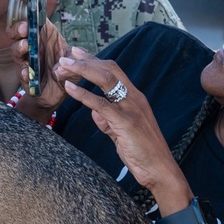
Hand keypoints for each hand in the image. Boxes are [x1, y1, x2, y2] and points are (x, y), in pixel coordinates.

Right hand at [9, 0, 70, 111]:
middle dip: (18, 26)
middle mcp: (32, 45)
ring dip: (20, 46)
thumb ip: (75, 57)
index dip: (27, 2)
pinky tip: (26, 71)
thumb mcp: (75, 60)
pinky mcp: (26, 78)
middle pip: (17, 30)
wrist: (57, 94)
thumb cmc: (65, 70)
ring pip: (16, 50)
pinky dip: (23, 72)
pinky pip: (21, 74)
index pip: (32, 15)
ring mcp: (26, 60)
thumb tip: (67, 59)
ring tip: (26, 45)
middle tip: (25, 27)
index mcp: (43, 34)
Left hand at [56, 49, 185, 198]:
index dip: (95, 61)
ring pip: (105, 80)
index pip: (114, 71)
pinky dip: (83, 94)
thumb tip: (94, 113)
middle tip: (66, 56)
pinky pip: (101, 104)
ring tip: (63, 67)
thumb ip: (108, 122)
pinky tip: (69, 88)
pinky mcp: (125, 122)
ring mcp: (131, 108)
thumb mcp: (122, 133)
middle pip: (109, 69)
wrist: (160, 170)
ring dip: (82, 70)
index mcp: (135, 98)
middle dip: (86, 60)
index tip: (78, 54)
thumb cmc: (143, 153)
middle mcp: (134, 98)